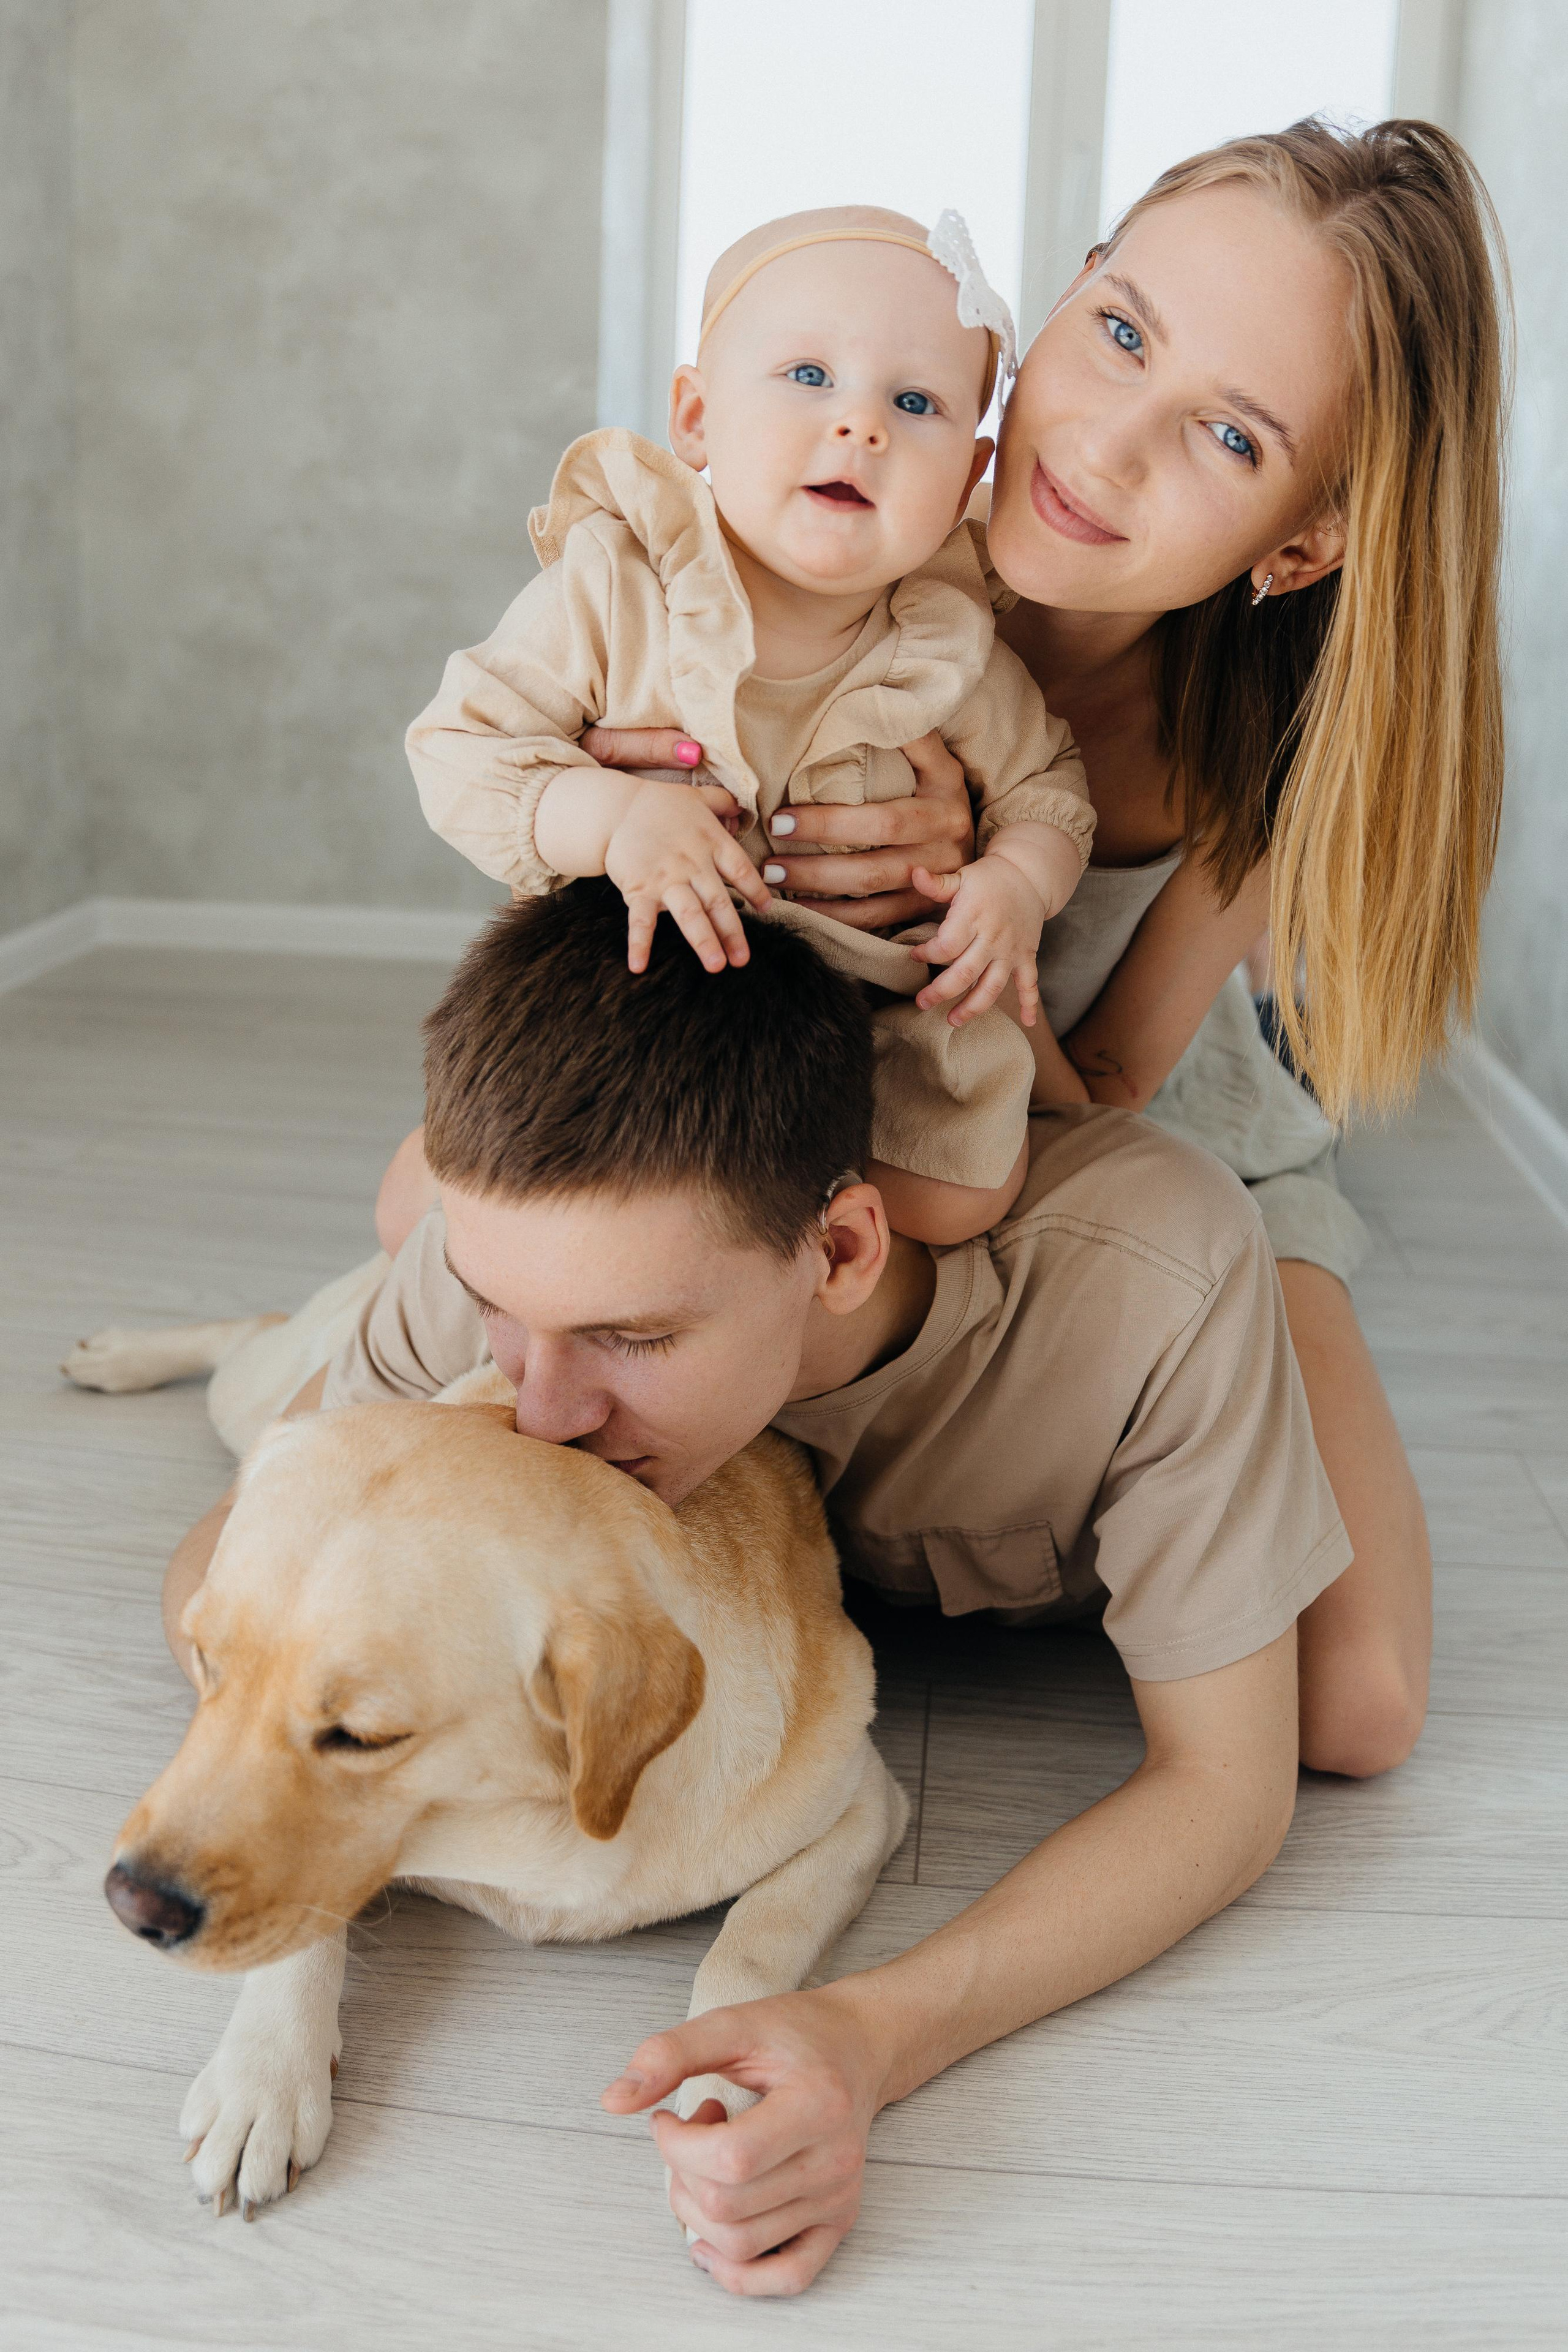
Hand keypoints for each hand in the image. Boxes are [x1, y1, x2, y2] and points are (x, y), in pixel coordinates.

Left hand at [602, 1985, 885, 2297]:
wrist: (857, 2046)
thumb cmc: (796, 2033)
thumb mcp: (732, 2024)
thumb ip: (670, 2054)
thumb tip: (613, 2101)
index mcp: (817, 2104)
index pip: (730, 2159)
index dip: (677, 2145)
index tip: (665, 2117)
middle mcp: (835, 2160)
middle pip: (727, 2206)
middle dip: (682, 2172)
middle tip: (689, 2131)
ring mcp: (839, 2197)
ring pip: (742, 2244)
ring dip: (698, 2210)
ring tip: (709, 2161)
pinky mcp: (838, 2220)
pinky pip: (788, 2276)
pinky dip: (739, 2274)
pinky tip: (708, 2239)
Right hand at [604, 779, 770, 973]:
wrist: (615, 807)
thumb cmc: (660, 805)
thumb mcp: (697, 797)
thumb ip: (723, 804)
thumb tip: (742, 812)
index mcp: (711, 842)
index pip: (740, 869)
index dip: (755, 889)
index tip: (766, 909)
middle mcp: (692, 863)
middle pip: (718, 901)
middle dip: (732, 932)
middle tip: (742, 960)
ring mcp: (665, 878)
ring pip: (689, 913)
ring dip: (703, 940)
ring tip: (716, 966)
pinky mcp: (638, 888)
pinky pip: (640, 920)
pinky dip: (639, 943)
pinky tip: (639, 966)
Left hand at [754, 733, 974, 930]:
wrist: (987, 849)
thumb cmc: (939, 789)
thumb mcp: (936, 755)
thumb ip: (909, 731)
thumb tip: (868, 696)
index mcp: (944, 796)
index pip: (885, 816)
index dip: (831, 822)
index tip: (782, 816)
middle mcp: (946, 841)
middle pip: (875, 859)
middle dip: (817, 862)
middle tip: (769, 857)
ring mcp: (937, 879)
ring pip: (872, 891)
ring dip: (819, 889)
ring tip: (775, 880)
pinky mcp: (925, 908)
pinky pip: (876, 919)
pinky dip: (837, 917)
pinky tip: (804, 908)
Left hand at [908, 854, 1045, 1026]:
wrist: (1028, 875)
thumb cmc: (988, 879)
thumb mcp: (962, 876)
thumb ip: (937, 884)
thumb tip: (914, 873)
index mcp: (973, 916)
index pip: (947, 945)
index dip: (927, 954)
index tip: (914, 955)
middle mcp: (993, 937)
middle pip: (966, 972)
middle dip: (941, 992)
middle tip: (922, 1003)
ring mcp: (1011, 950)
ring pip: (993, 986)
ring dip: (973, 1007)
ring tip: (953, 1021)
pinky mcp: (1026, 957)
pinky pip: (1030, 983)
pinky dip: (1031, 1004)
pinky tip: (1027, 1023)